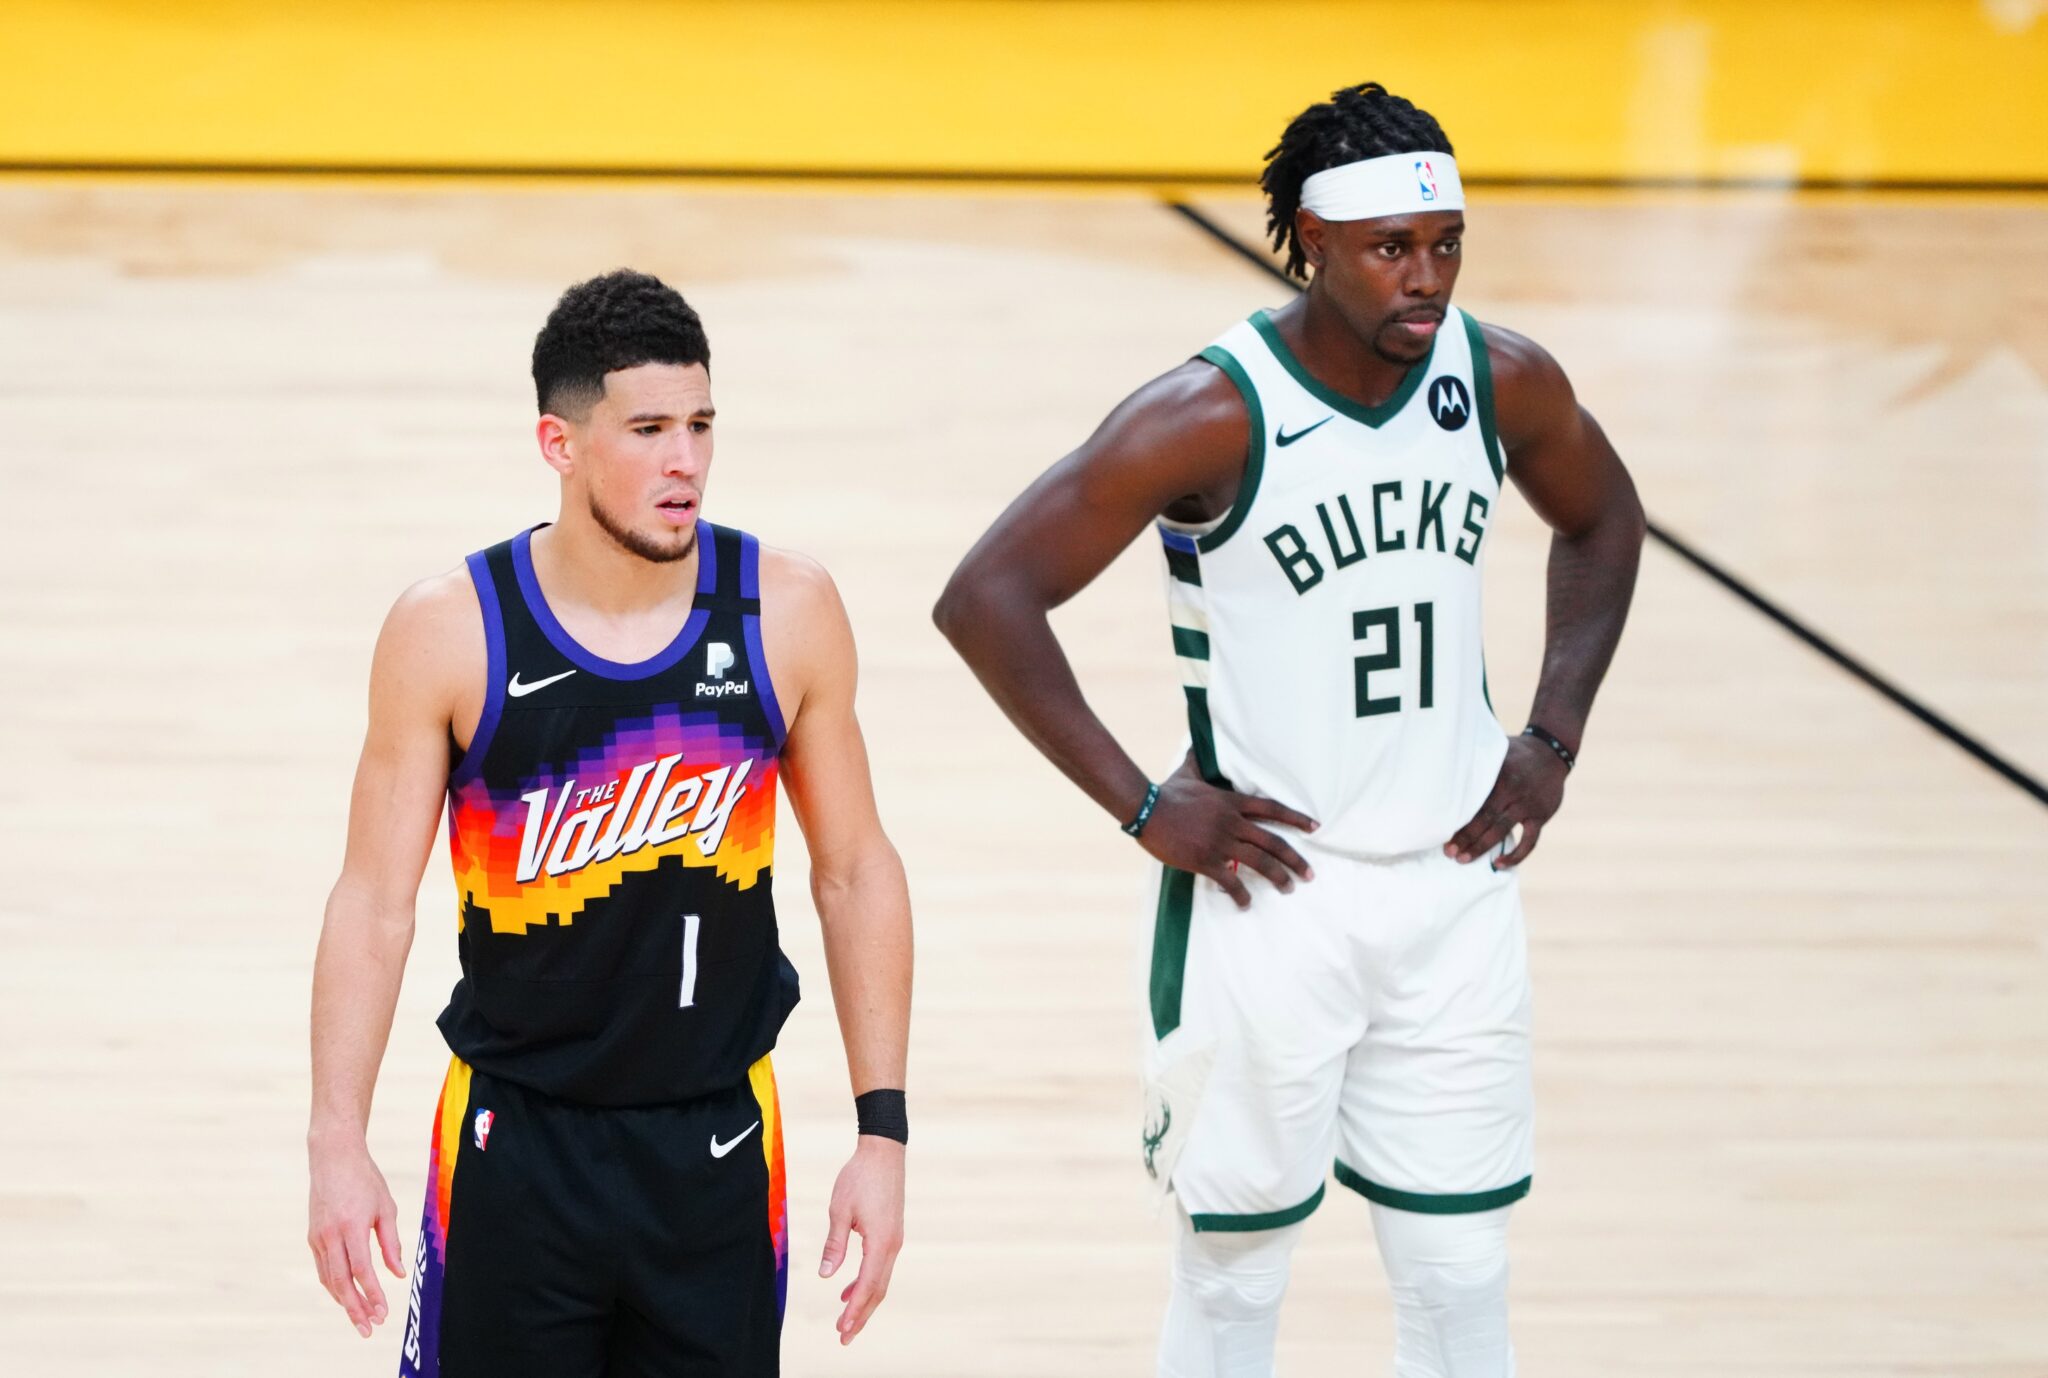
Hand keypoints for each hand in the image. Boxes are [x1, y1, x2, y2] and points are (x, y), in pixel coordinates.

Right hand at [306, 1134, 404, 1337]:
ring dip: (344, 1301)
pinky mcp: (312, 1237)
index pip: (361, 1270)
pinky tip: (347, 1296)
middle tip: (369, 1329)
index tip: (383, 1313)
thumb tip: (397, 1274)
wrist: (333, 1158)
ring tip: (361, 1319)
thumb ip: (391, 1243)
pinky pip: (323, 1269)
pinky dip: (335, 1286)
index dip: (372, 1294)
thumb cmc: (365, 1180)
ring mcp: (317, 1238)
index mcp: (351, 1227)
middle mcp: (330, 1236)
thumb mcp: (386, 1207)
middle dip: (355, 1309)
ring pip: (329, 1279)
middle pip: (341, 1282)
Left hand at [818, 1135, 904, 1344]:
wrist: (883, 1152)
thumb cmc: (859, 1177)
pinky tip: (848, 1289)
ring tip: (845, 1321)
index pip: (867, 1285)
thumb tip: (825, 1275)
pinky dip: (866, 1282)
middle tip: (844, 1338)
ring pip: (881, 1280)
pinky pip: (880, 1266)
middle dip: (861, 1315)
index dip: (854, 1310)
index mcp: (881, 1242)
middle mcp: (893, 1245)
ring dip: (864, 1301)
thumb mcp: (840, 1210)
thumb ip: (834, 1245)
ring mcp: (895, 1240)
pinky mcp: (892, 1233)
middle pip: (878, 1290)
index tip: (841, 1329)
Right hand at [1136, 751, 1317, 908]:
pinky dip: (1240, 895)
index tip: (1315, 827)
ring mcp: (1220, 842)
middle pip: (1273, 842)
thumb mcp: (1186, 773)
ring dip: (1278, 877)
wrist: (1146, 810)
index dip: (1295, 818)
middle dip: (1295, 859)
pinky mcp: (1205, 860)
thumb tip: (1196, 743)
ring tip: (1288, 888)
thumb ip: (1196, 761)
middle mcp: (1232, 822)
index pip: (1272, 809)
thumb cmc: (1166, 792)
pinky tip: (1246, 904)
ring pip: (1259, 862)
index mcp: (1231, 802)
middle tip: (1309, 874)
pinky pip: (1230, 881)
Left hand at [1444, 734, 1568, 867]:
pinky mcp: (1542, 816)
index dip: (1457, 818)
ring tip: (1463, 859)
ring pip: (1501, 830)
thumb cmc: (1516, 753)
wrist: (1552, 752)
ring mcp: (1528, 805)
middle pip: (1484, 818)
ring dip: (1481, 847)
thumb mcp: (1496, 750)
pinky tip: (1499, 864)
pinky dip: (1516, 855)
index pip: (1474, 800)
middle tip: (1448, 852)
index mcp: (1498, 774)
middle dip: (1465, 837)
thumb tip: (1446, 768)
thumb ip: (1477, 762)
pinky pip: (1530, 841)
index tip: (1441, 832)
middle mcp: (1513, 790)